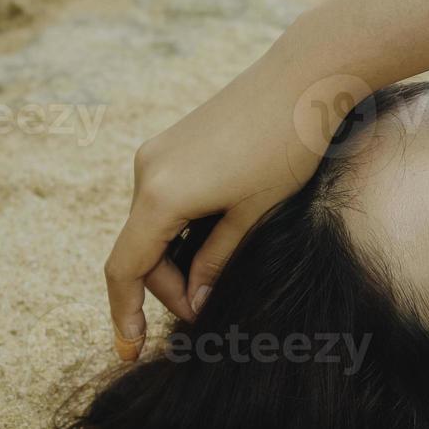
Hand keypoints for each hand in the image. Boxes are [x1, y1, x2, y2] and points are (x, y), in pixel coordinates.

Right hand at [103, 24, 357, 359]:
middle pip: (139, 249)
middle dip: (168, 286)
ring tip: (219, 275)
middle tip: (208, 310)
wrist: (304, 77)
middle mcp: (146, 171)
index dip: (125, 314)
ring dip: (177, 257)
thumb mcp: (256, 214)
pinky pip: (164, 198)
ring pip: (152, 224)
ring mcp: (157, 152)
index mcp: (161, 195)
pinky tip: (216, 237)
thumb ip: (218, 258)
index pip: (125, 270)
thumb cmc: (288, 147)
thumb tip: (195, 299)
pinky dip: (181, 227)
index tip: (131, 350)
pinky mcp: (174, 142)